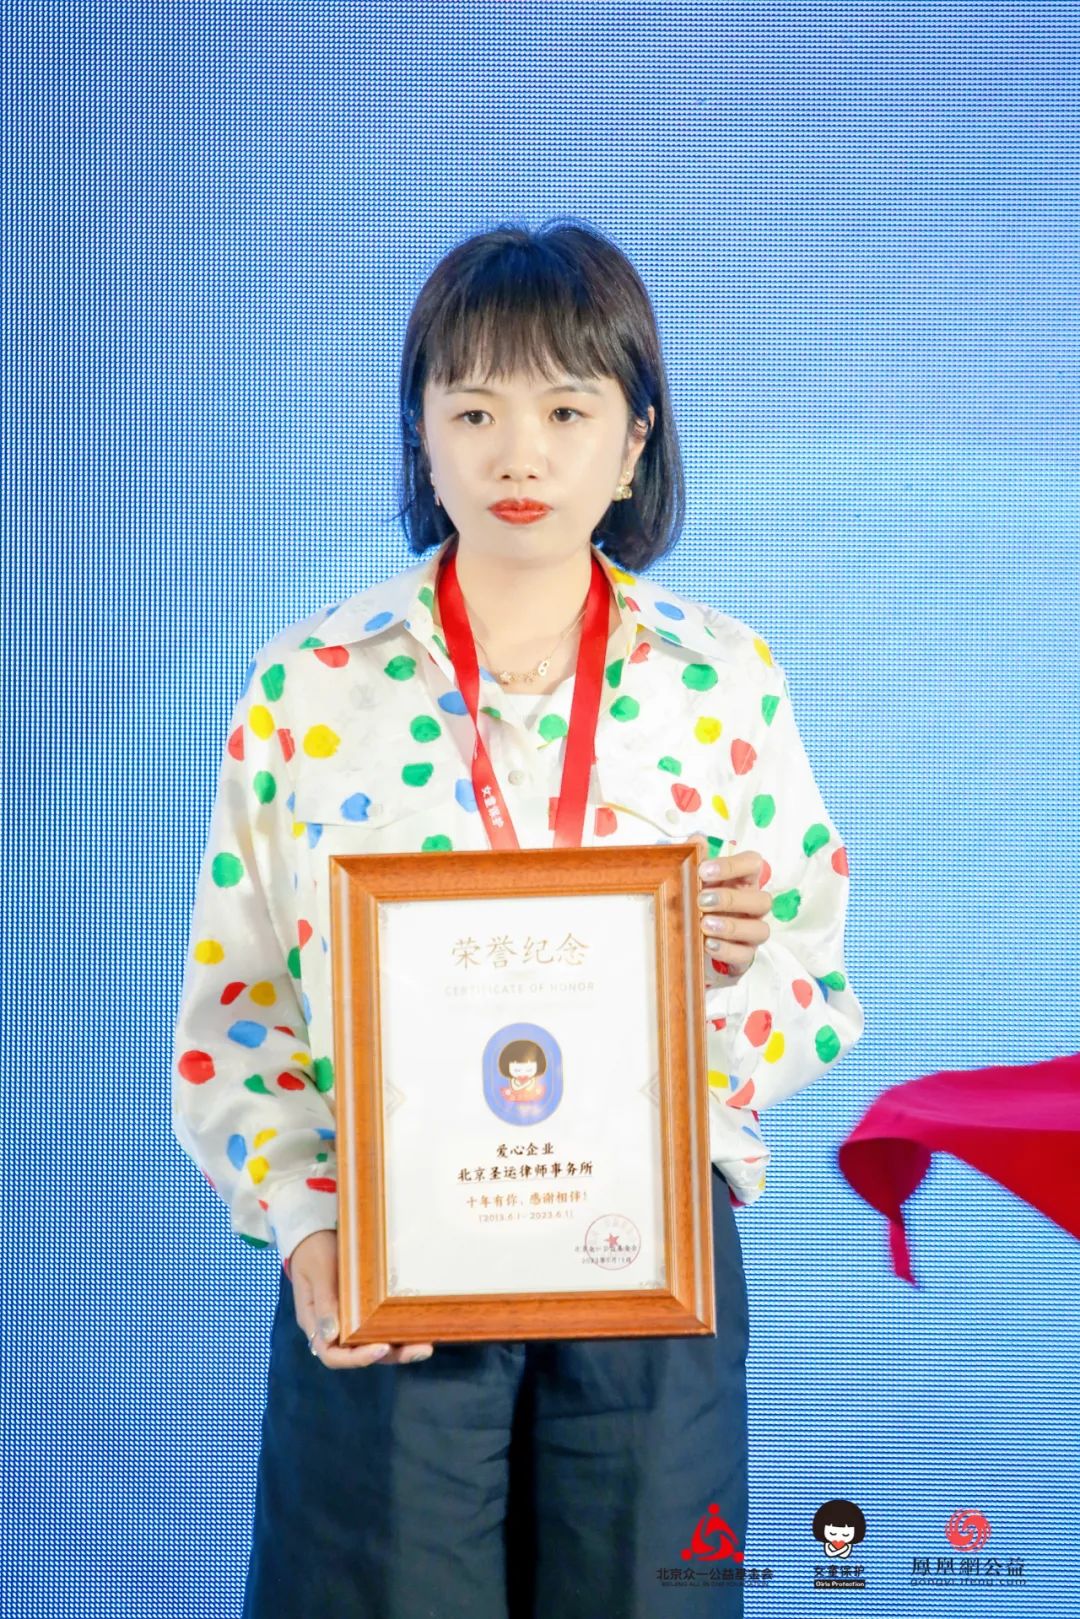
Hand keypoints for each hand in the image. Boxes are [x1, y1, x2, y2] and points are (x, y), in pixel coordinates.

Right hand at [288, 1229, 435, 1368]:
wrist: (315, 1233)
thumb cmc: (313, 1253)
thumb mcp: (317, 1274)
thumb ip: (324, 1303)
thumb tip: (331, 1336)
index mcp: (315, 1325)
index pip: (332, 1355)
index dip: (357, 1359)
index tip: (381, 1349)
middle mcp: (334, 1329)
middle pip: (360, 1353)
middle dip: (390, 1355)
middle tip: (420, 1350)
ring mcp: (349, 1320)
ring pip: (373, 1343)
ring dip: (398, 1347)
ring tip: (425, 1346)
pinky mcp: (363, 1309)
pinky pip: (379, 1325)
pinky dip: (396, 1329)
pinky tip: (417, 1327)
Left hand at [694, 845, 772, 977]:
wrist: (691, 939)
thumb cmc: (697, 901)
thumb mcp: (693, 879)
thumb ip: (696, 858)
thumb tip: (697, 839)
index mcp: (743, 881)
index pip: (754, 864)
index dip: (733, 865)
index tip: (703, 870)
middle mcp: (753, 906)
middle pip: (763, 900)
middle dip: (731, 899)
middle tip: (702, 901)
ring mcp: (752, 932)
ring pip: (761, 930)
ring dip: (732, 927)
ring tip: (704, 925)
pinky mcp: (744, 955)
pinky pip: (746, 955)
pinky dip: (728, 950)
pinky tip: (708, 945)